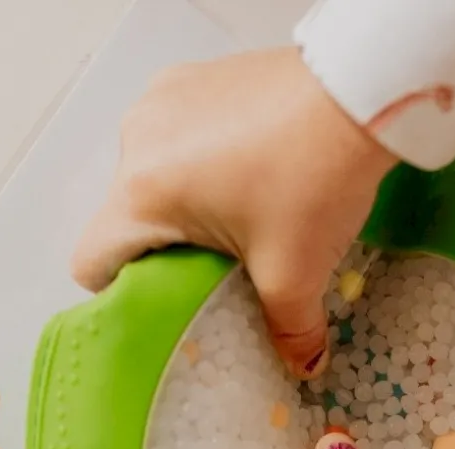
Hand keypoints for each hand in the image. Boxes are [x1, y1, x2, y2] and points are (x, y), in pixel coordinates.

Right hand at [72, 48, 396, 378]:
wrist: (362, 88)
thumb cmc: (318, 174)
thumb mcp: (297, 269)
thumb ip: (290, 328)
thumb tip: (302, 363)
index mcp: (144, 193)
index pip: (92, 261)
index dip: (121, 294)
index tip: (166, 302)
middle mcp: (137, 141)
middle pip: (126, 220)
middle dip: (167, 249)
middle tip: (220, 266)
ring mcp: (162, 101)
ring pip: (151, 177)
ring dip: (185, 204)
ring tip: (242, 212)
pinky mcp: (191, 79)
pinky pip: (176, 136)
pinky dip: (200, 160)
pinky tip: (250, 169)